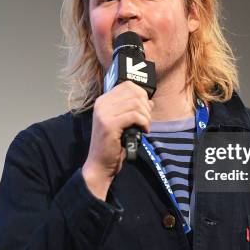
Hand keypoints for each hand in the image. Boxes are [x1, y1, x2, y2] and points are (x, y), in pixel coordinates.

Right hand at [82, 81, 152, 199]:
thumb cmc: (113, 144)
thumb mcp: (123, 123)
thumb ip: (133, 109)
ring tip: (145, 127)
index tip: (145, 109)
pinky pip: (135, 116)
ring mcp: (104, 113)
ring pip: (136, 104)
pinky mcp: (109, 124)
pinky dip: (144, 123)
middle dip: (146, 106)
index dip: (141, 94)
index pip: (127, 85)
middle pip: (134, 93)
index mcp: (103, 101)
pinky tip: (143, 132)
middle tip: (146, 120)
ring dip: (146, 116)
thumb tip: (149, 101)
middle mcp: (101, 104)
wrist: (100, 164)